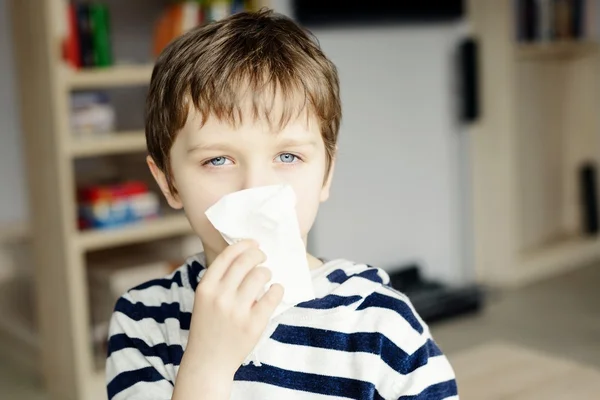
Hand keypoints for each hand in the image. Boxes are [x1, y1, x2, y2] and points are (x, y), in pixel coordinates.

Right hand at [173, 240, 283, 399]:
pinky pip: (273, 295)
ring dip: (267, 272)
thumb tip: (245, 253)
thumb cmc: (208, 326)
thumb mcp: (204, 299)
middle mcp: (220, 297)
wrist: (207, 362)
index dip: (244, 245)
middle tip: (263, 258)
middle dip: (259, 254)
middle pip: (246, 261)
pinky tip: (274, 291)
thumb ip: (220, 279)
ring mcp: (237, 311)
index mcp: (205, 288)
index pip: (228, 255)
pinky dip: (277, 289)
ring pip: (261, 275)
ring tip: (266, 278)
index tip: (254, 243)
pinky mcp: (253, 324)